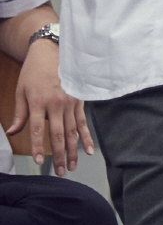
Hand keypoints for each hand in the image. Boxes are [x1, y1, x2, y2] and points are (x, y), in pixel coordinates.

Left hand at [7, 39, 92, 173]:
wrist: (52, 52)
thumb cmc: (34, 72)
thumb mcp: (20, 91)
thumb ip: (20, 114)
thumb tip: (12, 132)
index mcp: (39, 102)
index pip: (37, 130)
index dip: (38, 146)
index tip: (39, 161)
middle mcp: (57, 104)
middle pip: (58, 134)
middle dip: (59, 155)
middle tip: (60, 172)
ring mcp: (70, 102)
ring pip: (72, 132)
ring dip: (72, 150)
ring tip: (71, 166)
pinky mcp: (79, 101)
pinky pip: (83, 122)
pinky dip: (86, 137)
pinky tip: (89, 150)